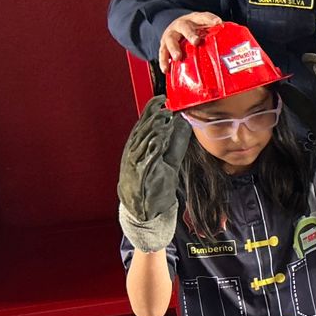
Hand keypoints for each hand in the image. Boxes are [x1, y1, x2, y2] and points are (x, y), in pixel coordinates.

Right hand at [117, 97, 190, 251]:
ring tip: (162, 119)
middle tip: (162, 105)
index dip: (151, 112)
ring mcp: (135, 169)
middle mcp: (133, 156)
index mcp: (138, 150)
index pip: (144, 127)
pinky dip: (151, 152)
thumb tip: (182, 124)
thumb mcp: (167, 161)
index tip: (161, 100)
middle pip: (141, 133)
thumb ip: (174, 143)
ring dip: (152, 131)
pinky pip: (144, 163)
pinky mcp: (140, 181)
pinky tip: (158, 142)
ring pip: (142, 145)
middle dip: (151, 118)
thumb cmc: (155, 186)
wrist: (146, 215)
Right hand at [158, 12, 222, 71]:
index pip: (203, 17)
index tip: (218, 23)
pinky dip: (163, 61)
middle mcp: (181, 25)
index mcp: (194, 20)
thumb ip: (217, 34)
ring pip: (170, 40)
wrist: (174, 27)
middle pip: (185, 27)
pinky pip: (162, 52)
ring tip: (178, 57)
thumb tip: (238, 45)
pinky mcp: (163, 44)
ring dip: (174, 48)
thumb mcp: (204, 27)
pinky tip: (166, 69)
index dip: (210, 19)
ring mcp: (171, 34)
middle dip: (190, 34)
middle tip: (196, 42)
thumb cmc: (195, 29)